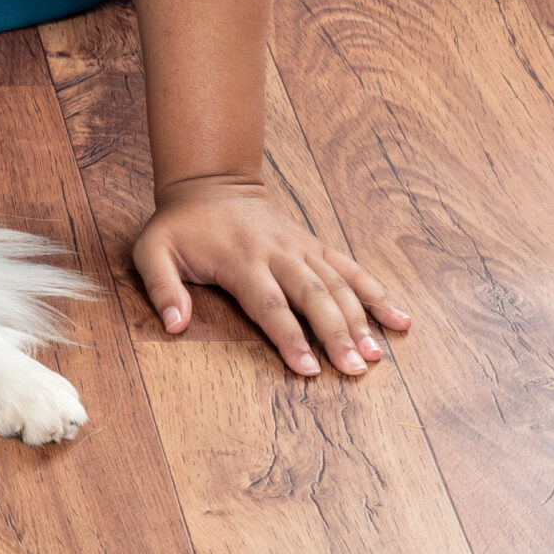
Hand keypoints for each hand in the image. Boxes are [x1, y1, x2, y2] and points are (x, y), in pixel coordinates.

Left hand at [133, 176, 410, 375]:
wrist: (210, 183)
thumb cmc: (180, 227)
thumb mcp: (152, 250)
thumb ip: (161, 287)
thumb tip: (173, 325)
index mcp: (240, 260)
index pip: (269, 304)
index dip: (290, 337)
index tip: (309, 369)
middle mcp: (278, 254)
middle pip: (314, 297)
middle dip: (336, 333)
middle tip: (356, 369)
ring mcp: (301, 248)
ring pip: (339, 285)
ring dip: (361, 320)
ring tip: (378, 354)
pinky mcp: (316, 246)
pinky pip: (352, 269)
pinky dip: (378, 294)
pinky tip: (401, 320)